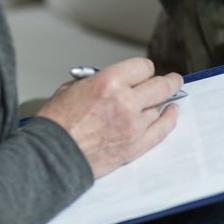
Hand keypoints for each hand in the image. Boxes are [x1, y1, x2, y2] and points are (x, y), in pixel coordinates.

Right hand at [37, 58, 182, 178]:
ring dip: (158, 103)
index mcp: (110, 82)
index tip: (142, 73)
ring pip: (159, 108)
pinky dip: (169, 119)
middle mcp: (126, 101)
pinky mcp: (135, 146)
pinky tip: (172, 112)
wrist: (50, 156)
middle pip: (161, 86)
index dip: (142, 70)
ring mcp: (133, 125)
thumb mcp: (72, 87)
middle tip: (173, 80)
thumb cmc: (56, 123)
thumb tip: (115, 81)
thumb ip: (98, 81)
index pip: (143, 67)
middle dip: (168, 81)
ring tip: (160, 100)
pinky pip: (161, 130)